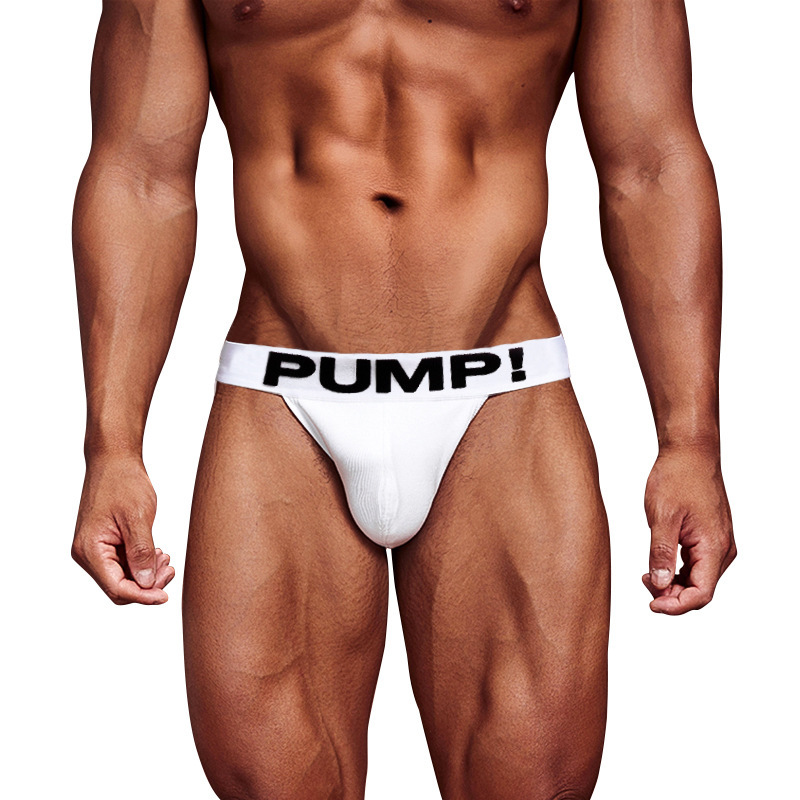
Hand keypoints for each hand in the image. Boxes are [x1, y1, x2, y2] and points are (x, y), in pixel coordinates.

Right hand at [72, 452, 174, 603]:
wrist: (114, 461)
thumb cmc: (123, 482)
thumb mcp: (137, 517)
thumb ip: (141, 552)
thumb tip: (147, 584)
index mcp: (90, 550)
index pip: (116, 588)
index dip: (142, 596)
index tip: (165, 596)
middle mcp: (88, 554)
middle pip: (119, 588)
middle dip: (147, 586)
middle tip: (170, 570)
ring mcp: (96, 549)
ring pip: (123, 577)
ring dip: (146, 574)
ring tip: (166, 559)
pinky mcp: (105, 544)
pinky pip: (124, 564)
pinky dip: (142, 564)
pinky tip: (157, 554)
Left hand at [642, 445, 735, 613]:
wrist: (690, 453)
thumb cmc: (677, 478)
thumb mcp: (662, 517)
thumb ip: (660, 553)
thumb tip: (659, 585)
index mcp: (714, 547)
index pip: (701, 594)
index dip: (676, 606)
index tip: (652, 605)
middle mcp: (722, 549)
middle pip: (700, 590)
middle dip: (671, 596)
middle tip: (643, 584)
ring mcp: (717, 544)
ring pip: (698, 580)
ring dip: (673, 585)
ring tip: (646, 576)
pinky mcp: (709, 538)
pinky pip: (696, 566)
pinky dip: (677, 572)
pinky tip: (657, 567)